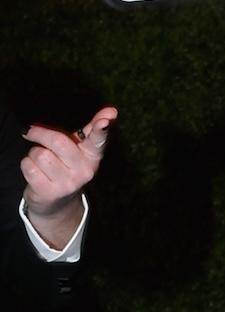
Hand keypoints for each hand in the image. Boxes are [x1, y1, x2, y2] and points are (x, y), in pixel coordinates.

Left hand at [21, 106, 117, 247]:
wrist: (57, 201)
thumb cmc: (68, 165)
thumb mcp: (82, 149)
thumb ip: (92, 129)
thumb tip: (112, 110)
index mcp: (93, 155)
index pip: (98, 140)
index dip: (101, 128)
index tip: (106, 120)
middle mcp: (84, 170)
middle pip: (58, 141)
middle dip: (40, 133)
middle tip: (31, 131)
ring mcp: (68, 183)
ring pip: (40, 154)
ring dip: (33, 153)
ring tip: (40, 159)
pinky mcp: (49, 192)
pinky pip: (29, 167)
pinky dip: (27, 164)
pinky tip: (34, 170)